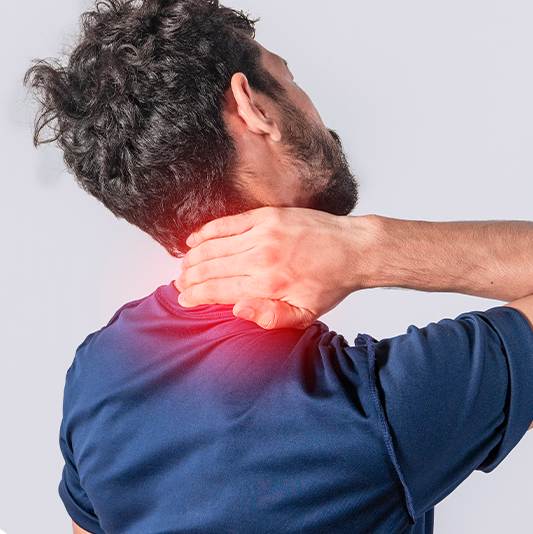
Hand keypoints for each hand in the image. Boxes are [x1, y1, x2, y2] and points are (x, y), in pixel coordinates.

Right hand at [175, 207, 367, 329]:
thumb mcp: (305, 314)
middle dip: (189, 278)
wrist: (353, 249)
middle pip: (210, 268)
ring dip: (193, 257)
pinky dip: (207, 232)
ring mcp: (262, 233)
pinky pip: (227, 223)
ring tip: (184, 266)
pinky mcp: (267, 216)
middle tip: (180, 284)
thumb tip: (237, 309)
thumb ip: (270, 317)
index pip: (217, 291)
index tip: (184, 299)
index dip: (195, 295)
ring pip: (213, 246)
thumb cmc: (329, 283)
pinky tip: (195, 240)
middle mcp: (261, 258)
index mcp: (267, 285)